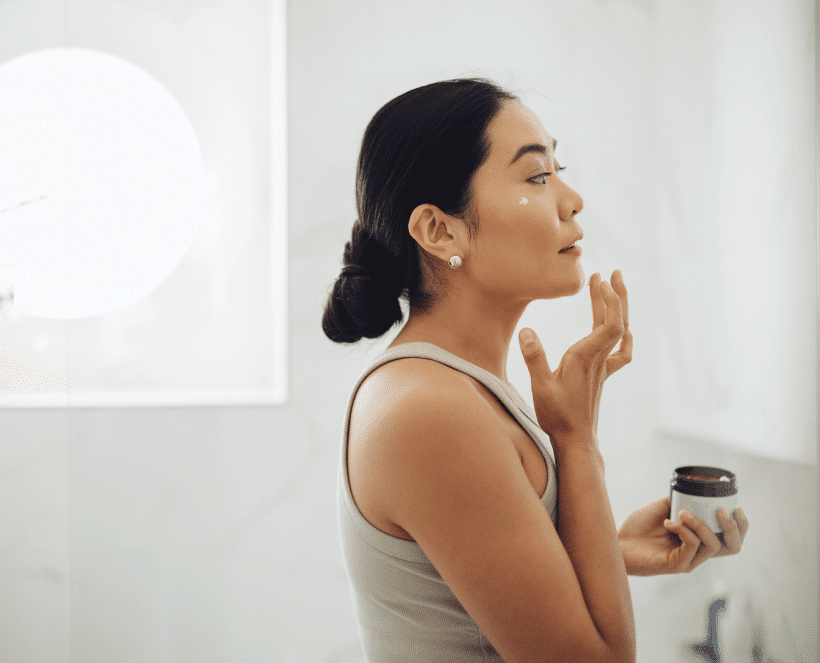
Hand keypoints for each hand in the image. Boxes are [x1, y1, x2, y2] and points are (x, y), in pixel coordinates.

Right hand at [518, 270, 631, 443]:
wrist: (575, 440)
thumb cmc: (557, 416)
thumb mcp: (540, 387)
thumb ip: (534, 358)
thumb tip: (527, 330)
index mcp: (586, 357)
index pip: (611, 324)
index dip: (610, 300)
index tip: (599, 280)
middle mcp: (598, 359)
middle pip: (618, 321)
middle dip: (616, 294)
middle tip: (609, 272)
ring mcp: (602, 367)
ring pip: (618, 332)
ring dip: (617, 308)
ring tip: (609, 286)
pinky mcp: (601, 374)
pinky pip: (620, 351)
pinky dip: (624, 335)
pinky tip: (623, 329)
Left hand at [617, 495, 748, 575]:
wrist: (616, 541)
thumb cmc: (637, 527)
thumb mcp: (662, 508)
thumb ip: (679, 499)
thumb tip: (695, 482)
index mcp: (698, 541)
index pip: (730, 540)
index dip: (740, 526)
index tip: (736, 507)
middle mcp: (697, 553)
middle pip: (732, 548)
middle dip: (732, 528)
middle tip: (720, 511)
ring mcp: (688, 560)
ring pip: (713, 545)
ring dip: (700, 523)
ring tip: (681, 512)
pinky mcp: (676, 565)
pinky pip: (692, 546)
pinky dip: (684, 529)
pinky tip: (668, 522)